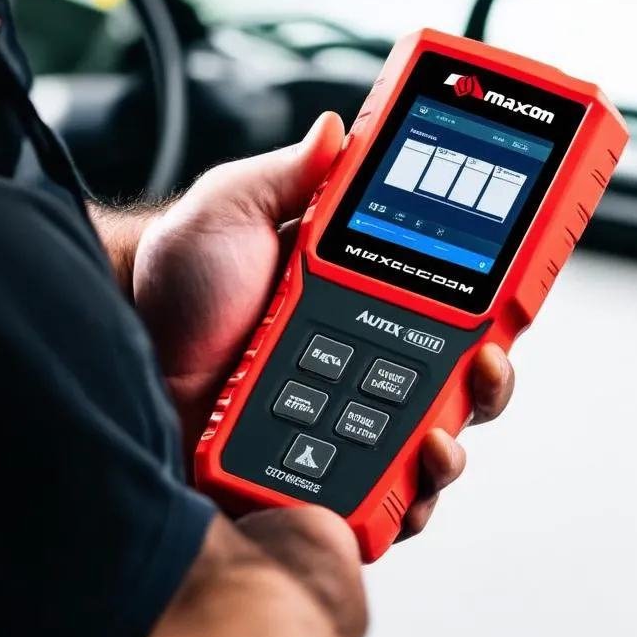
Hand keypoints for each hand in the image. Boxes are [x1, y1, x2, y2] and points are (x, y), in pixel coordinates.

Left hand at [129, 114, 513, 534]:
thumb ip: (290, 175)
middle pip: (455, 389)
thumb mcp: (233, 208)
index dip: (493, 316)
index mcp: (363, 303)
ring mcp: (342, 424)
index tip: (510, 310)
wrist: (127, 345)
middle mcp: (364, 366)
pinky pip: (375, 504)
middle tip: (484, 365)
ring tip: (438, 439)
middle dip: (489, 386)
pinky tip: (401, 489)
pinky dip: (403, 506)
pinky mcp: (313, 474)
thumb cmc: (179, 283)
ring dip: (453, 451)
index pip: (450, 312)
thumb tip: (337, 130)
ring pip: (427, 453)